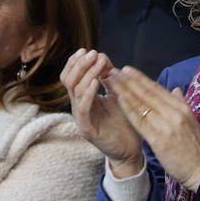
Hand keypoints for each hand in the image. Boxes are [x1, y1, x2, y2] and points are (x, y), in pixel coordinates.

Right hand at [61, 48, 142, 175]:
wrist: (130, 150)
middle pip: (69, 80)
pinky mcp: (87, 129)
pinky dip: (88, 93)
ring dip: (86, 74)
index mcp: (84, 98)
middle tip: (92, 53)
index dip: (76, 62)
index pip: (71, 76)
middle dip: (80, 64)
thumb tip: (103, 58)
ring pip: (75, 91)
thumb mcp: (117, 95)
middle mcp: (79, 106)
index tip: (87, 50)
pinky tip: (96, 82)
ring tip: (97, 62)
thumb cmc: (124, 123)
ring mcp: (81, 118)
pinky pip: (83, 108)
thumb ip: (109, 78)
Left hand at [107, 67, 199, 192]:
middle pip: (147, 93)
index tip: (127, 70)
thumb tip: (175, 89)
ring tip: (112, 81)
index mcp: (182, 108)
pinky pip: (140, 121)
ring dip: (125, 90)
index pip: (157, 89)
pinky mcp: (159, 139)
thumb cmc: (196, 148)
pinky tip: (119, 99)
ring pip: (142, 104)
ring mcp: (167, 125)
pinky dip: (129, 108)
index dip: (140, 78)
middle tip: (114, 70)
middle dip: (129, 81)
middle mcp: (174, 113)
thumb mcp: (193, 121)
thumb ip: (182, 103)